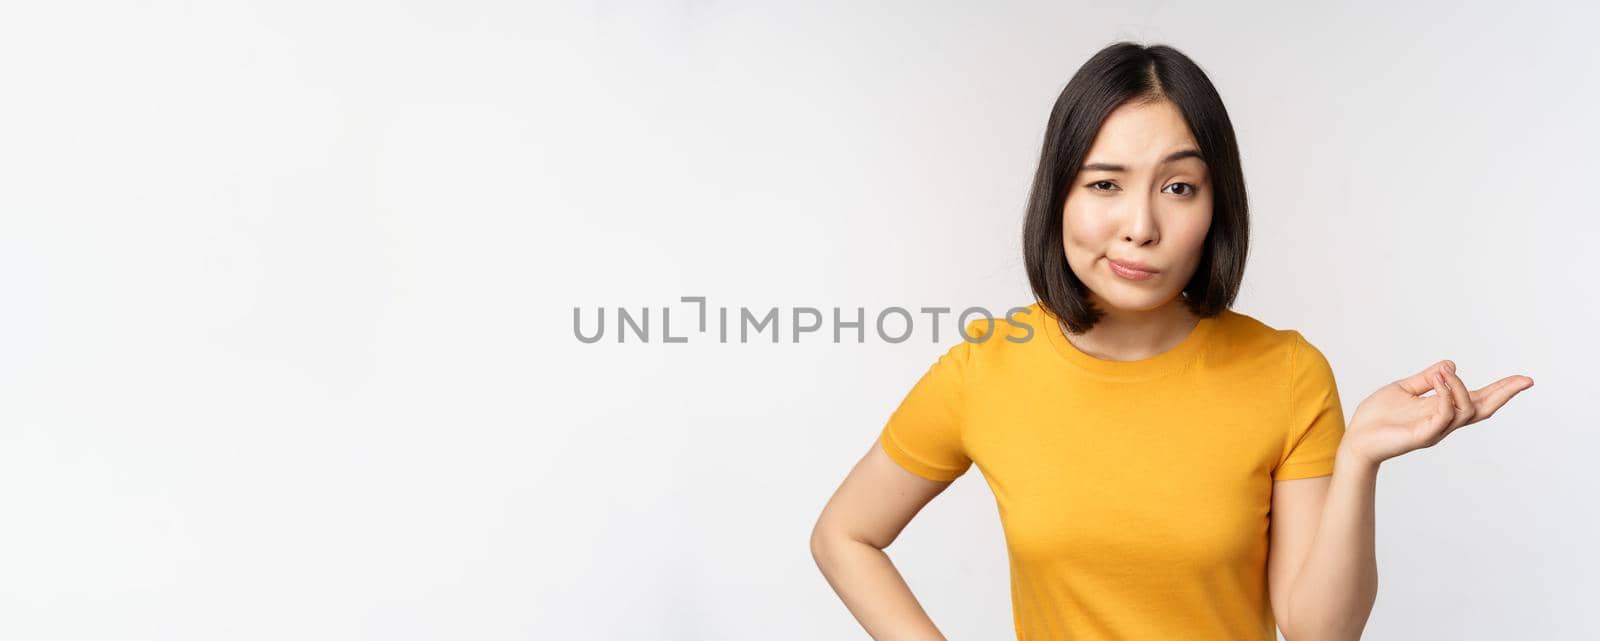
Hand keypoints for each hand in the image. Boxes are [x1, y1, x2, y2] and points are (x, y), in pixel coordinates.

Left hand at [1341, 360, 1533, 465]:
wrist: (1356, 438)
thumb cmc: (1378, 417)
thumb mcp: (1403, 389)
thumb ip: (1426, 379)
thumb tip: (1450, 364)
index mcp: (1441, 409)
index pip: (1478, 399)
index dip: (1500, 390)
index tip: (1523, 379)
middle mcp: (1444, 421)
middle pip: (1483, 409)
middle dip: (1504, 394)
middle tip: (1523, 381)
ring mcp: (1435, 430)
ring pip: (1465, 411)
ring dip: (1459, 387)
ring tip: (1443, 372)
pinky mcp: (1421, 435)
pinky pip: (1443, 418)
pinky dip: (1446, 397)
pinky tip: (1439, 381)